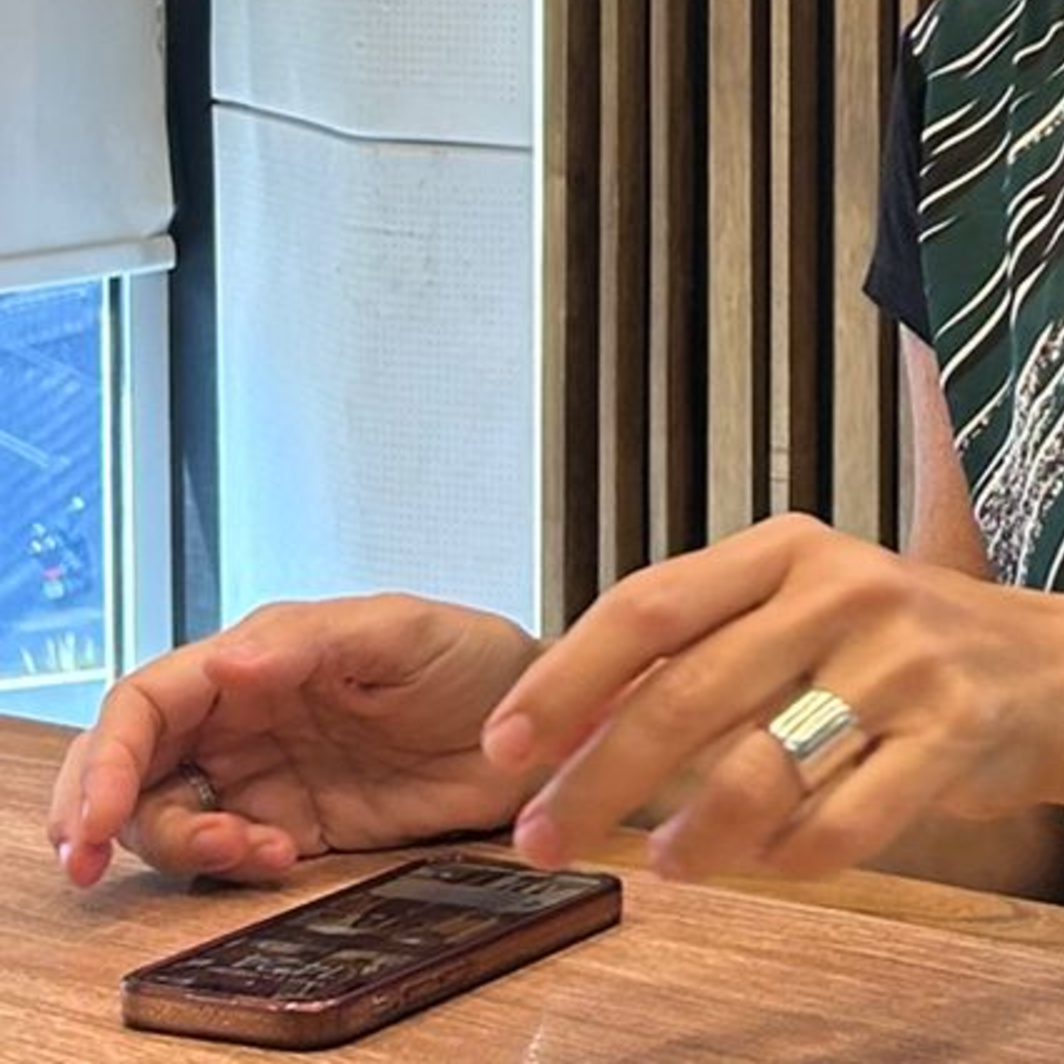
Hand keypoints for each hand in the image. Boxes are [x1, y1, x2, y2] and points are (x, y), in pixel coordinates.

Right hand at [47, 594, 542, 889]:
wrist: (540, 734)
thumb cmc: (481, 659)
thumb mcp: (407, 632)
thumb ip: (316, 642)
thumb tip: (230, 658)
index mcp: (264, 653)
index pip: (150, 698)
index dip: (111, 753)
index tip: (103, 811)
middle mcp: (247, 712)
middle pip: (131, 757)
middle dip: (96, 805)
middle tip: (89, 856)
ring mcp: (262, 772)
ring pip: (163, 811)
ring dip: (174, 840)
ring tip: (243, 848)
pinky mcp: (288, 825)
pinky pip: (220, 852)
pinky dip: (224, 865)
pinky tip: (275, 856)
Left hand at [490, 515, 1063, 883]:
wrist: (1054, 670)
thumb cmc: (898, 646)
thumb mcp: (804, 607)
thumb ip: (702, 644)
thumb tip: (562, 717)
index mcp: (791, 549)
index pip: (650, 605)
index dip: (565, 681)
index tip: (500, 747)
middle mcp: (844, 590)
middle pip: (687, 693)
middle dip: (597, 779)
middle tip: (542, 838)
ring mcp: (903, 662)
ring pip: (761, 767)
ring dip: (693, 833)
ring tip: (666, 861)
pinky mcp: (953, 736)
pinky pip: (840, 826)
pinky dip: (786, 860)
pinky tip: (766, 862)